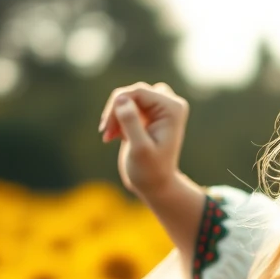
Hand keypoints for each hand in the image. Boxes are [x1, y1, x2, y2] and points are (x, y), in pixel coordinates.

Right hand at [97, 81, 188, 199]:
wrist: (155, 186)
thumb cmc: (150, 171)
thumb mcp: (140, 149)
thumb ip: (131, 123)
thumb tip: (121, 99)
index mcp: (173, 108)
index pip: (138, 91)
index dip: (118, 105)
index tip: (107, 128)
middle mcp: (169, 104)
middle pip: (132, 92)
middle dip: (116, 111)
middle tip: (106, 133)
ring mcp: (159, 108)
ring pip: (127, 97)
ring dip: (114, 115)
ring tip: (108, 136)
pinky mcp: (148, 114)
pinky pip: (126, 105)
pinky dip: (117, 119)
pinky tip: (113, 136)